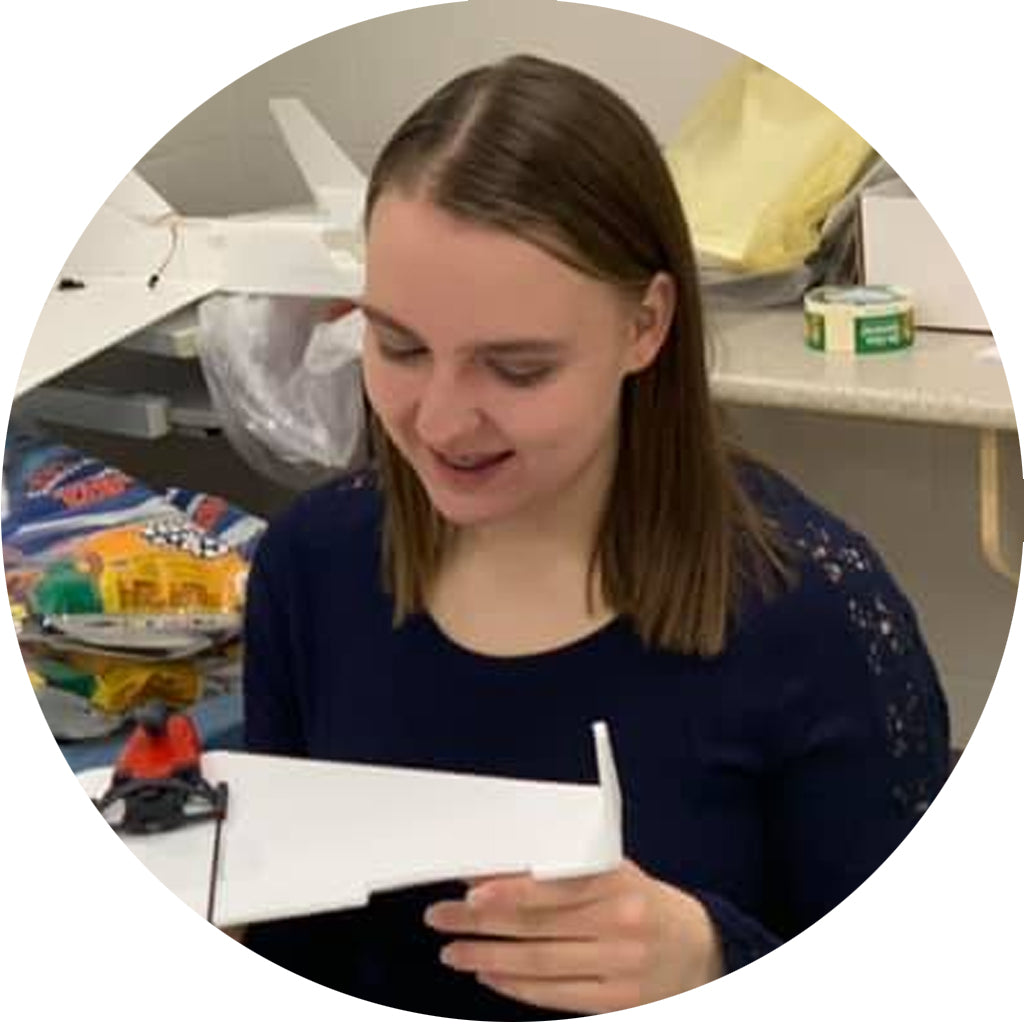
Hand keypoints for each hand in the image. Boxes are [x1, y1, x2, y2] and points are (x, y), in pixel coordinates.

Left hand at [423, 859, 722, 1013]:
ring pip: (539, 963)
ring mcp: (619, 966)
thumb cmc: (643, 902)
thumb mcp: (614, 873)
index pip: (552, 886)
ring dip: (488, 957)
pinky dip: (516, 986)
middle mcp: (620, 922)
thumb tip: (500, 872)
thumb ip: (566, 872)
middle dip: (480, 922)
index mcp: (618, 881)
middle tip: (442, 917)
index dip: (508, 890)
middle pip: (536, 925)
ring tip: (454, 951)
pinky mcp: (617, 1000)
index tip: (470, 891)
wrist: (698, 947)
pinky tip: (490, 975)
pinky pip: (555, 995)